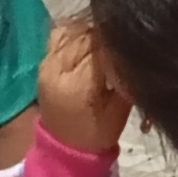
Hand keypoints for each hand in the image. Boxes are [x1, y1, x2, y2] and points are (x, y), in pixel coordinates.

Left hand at [35, 19, 132, 159]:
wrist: (64, 147)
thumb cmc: (97, 133)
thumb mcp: (120, 108)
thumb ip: (124, 75)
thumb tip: (134, 45)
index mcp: (77, 84)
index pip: (102, 46)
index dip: (119, 40)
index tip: (134, 40)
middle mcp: (57, 68)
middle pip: (86, 34)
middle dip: (107, 32)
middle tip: (123, 36)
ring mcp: (47, 63)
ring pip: (72, 29)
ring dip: (93, 29)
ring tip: (108, 36)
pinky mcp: (44, 60)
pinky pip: (61, 34)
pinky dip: (78, 31)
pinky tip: (91, 37)